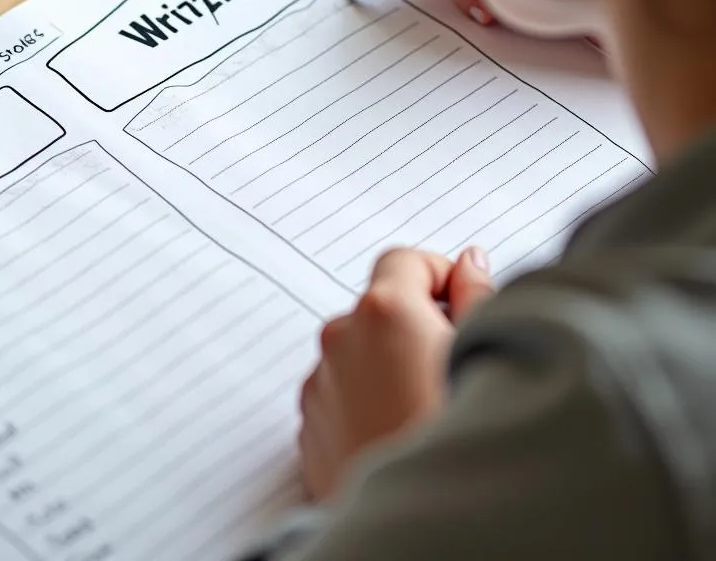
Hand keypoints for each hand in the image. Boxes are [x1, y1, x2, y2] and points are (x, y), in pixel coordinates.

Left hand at [298, 246, 493, 501]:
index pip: (403, 261)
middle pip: (378, 308)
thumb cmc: (457, 445)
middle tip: (452, 364)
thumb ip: (476, 295)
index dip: (438, 277)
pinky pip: (339, 392)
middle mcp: (341, 338)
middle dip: (413, 325)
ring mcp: (320, 383)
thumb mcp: (485, 357)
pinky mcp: (308, 424)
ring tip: (426, 409)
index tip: (462, 304)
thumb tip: (470, 264)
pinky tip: (399, 432)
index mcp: (383, 311)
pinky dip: (365, 399)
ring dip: (386, 364)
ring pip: (358, 352)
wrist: (422, 533)